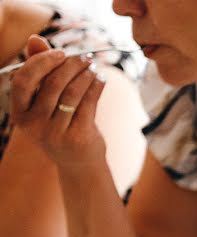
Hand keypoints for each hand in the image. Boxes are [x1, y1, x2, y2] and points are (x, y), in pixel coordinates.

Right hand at [9, 36, 106, 167]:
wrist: (78, 162)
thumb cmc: (60, 124)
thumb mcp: (45, 101)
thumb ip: (39, 70)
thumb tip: (35, 38)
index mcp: (19, 113)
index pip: (23, 80)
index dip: (41, 62)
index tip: (61, 53)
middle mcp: (33, 124)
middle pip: (52, 84)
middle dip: (71, 66)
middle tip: (85, 58)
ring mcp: (55, 133)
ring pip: (72, 93)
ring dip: (86, 74)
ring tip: (94, 67)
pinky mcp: (77, 137)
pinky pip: (89, 103)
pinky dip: (96, 86)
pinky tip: (101, 78)